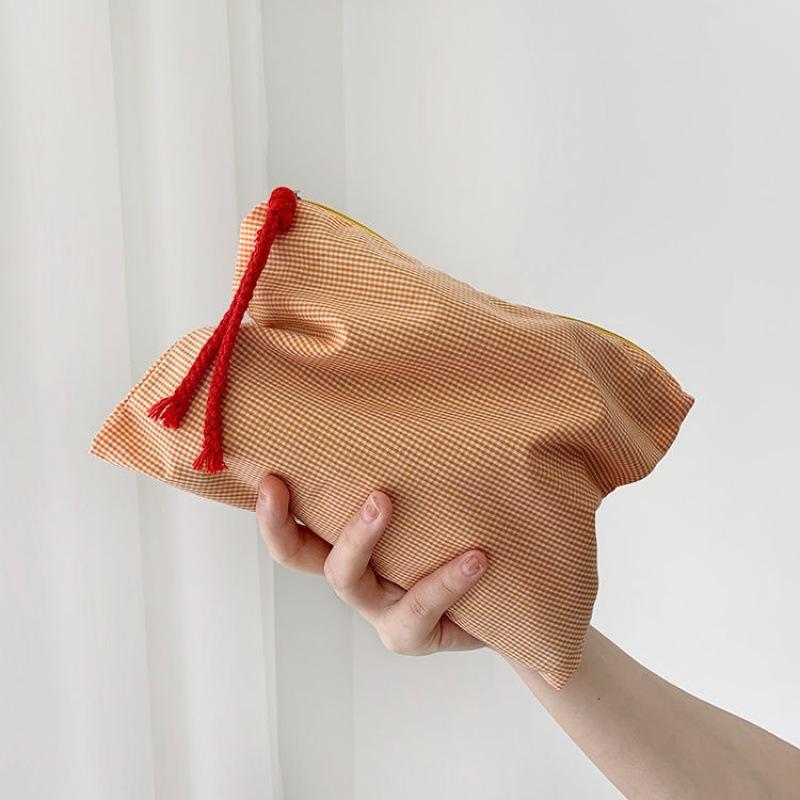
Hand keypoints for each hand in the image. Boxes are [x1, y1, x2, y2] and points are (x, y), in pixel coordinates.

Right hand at [256, 475, 487, 654]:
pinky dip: (447, 579)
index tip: (267, 471)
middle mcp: (355, 576)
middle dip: (279, 523)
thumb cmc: (463, 537)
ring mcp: (379, 610)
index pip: (294, 525)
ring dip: (358, 536)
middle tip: (281, 483)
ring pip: (347, 580)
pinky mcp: (414, 635)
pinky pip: (420, 607)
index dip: (270, 508)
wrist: (509, 604)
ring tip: (384, 500)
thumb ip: (417, 467)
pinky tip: (477, 556)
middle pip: (297, 557)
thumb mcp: (436, 504)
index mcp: (348, 544)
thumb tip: (412, 390)